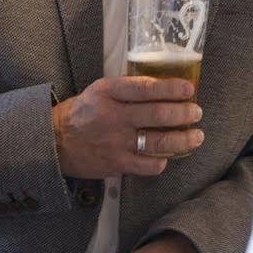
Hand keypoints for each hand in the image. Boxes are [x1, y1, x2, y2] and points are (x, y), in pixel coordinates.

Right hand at [50, 76, 202, 179]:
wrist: (55, 141)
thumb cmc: (83, 113)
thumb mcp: (100, 91)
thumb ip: (128, 90)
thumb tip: (164, 90)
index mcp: (109, 92)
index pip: (146, 88)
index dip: (171, 88)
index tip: (188, 89)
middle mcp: (114, 116)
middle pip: (158, 115)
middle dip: (184, 113)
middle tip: (196, 112)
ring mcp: (116, 142)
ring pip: (159, 141)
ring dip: (183, 139)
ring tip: (196, 136)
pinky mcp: (117, 163)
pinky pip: (148, 165)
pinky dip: (162, 161)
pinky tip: (168, 156)